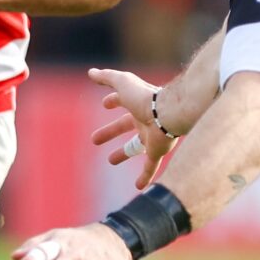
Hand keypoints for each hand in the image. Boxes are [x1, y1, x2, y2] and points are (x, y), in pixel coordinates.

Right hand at [87, 67, 173, 189]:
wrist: (168, 113)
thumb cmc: (145, 97)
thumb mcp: (122, 83)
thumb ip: (107, 77)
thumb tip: (91, 72)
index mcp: (137, 104)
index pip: (123, 101)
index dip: (113, 101)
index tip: (104, 105)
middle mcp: (144, 120)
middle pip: (124, 126)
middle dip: (110, 131)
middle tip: (94, 140)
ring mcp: (151, 136)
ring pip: (135, 147)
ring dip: (124, 153)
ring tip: (111, 161)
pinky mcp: (157, 151)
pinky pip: (150, 166)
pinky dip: (145, 176)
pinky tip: (139, 187)